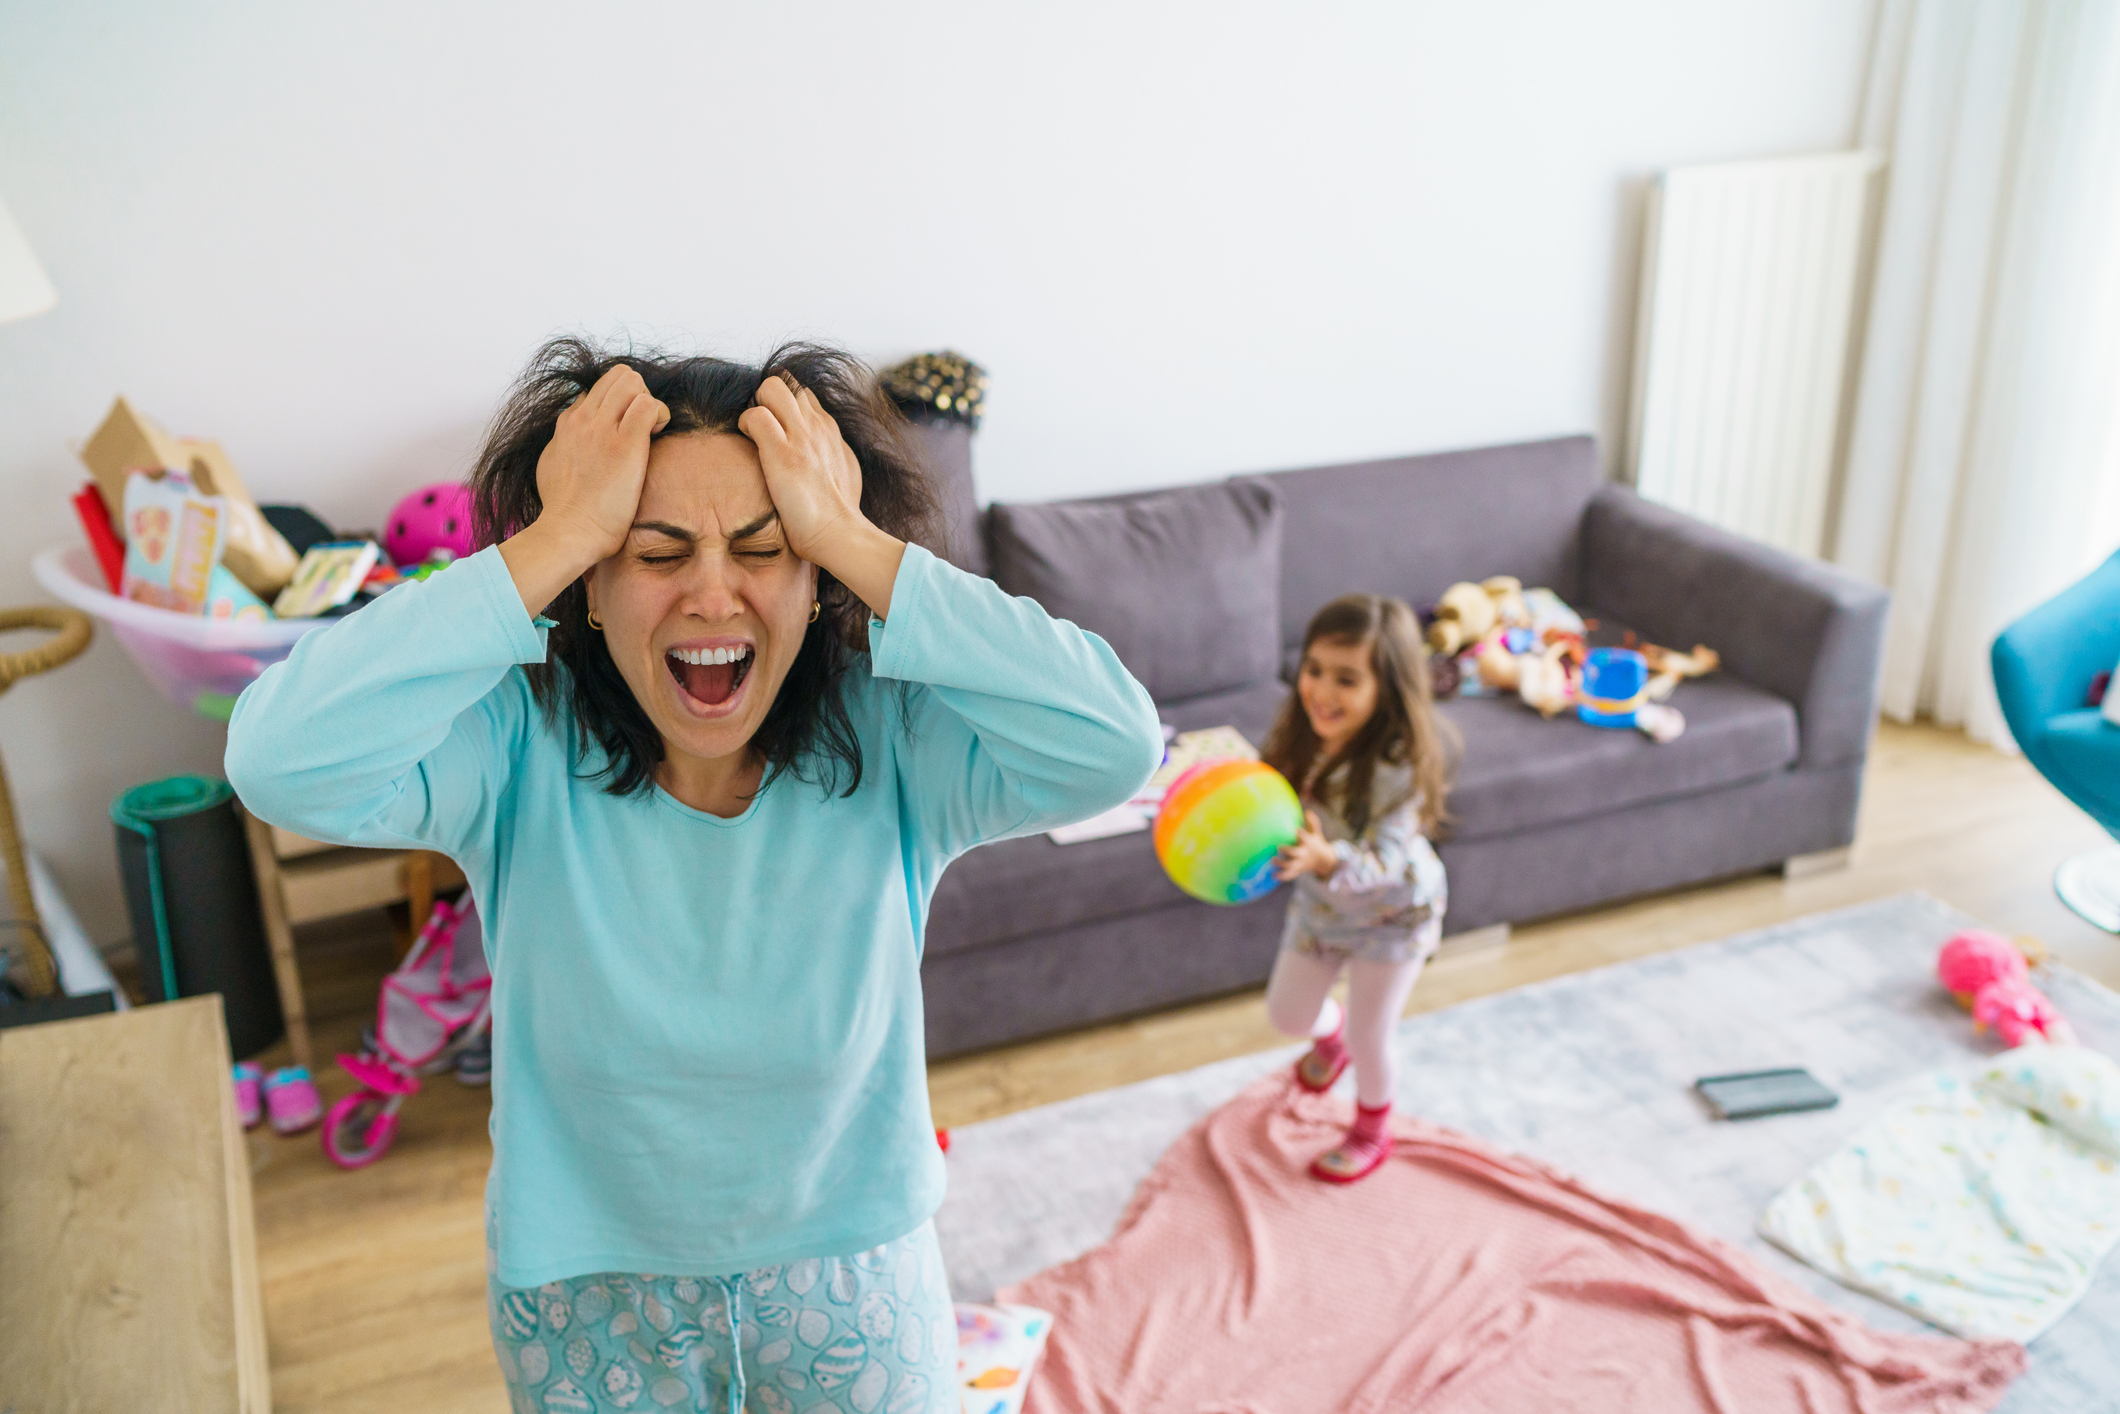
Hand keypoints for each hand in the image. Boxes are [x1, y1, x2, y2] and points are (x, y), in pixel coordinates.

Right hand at [533, 364, 669, 563]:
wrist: (568, 531)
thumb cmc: (563, 510)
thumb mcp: (553, 464)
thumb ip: (565, 444)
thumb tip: (570, 437)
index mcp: (568, 423)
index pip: (598, 390)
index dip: (619, 404)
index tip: (625, 429)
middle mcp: (583, 419)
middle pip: (618, 375)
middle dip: (638, 393)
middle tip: (643, 425)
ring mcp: (602, 429)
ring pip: (632, 380)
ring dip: (649, 400)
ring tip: (650, 430)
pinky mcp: (624, 445)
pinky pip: (648, 404)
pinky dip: (659, 413)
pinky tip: (656, 435)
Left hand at [738, 374, 864, 562]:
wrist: (840, 534)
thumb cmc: (839, 512)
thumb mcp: (844, 469)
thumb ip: (831, 450)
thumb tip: (822, 449)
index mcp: (830, 429)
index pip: (802, 393)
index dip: (784, 403)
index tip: (776, 426)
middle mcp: (816, 425)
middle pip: (786, 381)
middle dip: (767, 396)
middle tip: (761, 427)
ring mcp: (801, 436)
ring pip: (771, 387)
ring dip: (756, 405)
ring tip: (755, 435)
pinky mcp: (782, 453)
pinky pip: (755, 415)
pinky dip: (746, 425)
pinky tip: (749, 447)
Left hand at [1275, 810, 1338, 881]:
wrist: (1324, 861)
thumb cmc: (1316, 842)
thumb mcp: (1316, 833)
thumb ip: (1313, 823)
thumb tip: (1308, 811)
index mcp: (1309, 844)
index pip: (1306, 838)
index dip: (1302, 835)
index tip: (1296, 830)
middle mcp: (1304, 854)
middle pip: (1296, 854)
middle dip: (1288, 851)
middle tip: (1278, 847)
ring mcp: (1301, 863)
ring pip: (1291, 866)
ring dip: (1282, 864)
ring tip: (1272, 860)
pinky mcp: (1298, 870)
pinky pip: (1290, 875)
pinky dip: (1282, 876)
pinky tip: (1273, 875)